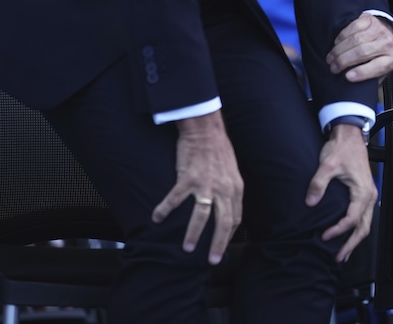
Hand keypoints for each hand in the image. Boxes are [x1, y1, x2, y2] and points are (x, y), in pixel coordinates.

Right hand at [151, 111, 243, 264]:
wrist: (206, 130)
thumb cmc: (218, 150)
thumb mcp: (232, 172)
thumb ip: (231, 190)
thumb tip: (228, 207)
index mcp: (236, 188)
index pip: (235, 218)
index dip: (228, 234)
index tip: (221, 247)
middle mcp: (224, 188)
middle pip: (223, 222)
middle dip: (217, 244)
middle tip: (211, 261)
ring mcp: (206, 184)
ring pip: (201, 215)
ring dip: (193, 234)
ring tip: (187, 248)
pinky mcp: (188, 177)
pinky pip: (175, 198)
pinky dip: (165, 210)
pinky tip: (156, 218)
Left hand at [306, 124, 378, 261]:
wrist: (350, 135)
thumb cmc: (342, 148)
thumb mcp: (328, 165)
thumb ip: (318, 184)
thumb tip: (310, 202)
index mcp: (362, 191)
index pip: (352, 219)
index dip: (338, 230)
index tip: (325, 235)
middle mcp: (369, 195)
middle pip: (363, 227)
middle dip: (351, 244)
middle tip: (338, 257)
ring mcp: (368, 194)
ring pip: (365, 223)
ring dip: (355, 239)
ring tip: (343, 253)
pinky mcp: (364, 193)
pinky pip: (363, 216)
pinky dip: (356, 229)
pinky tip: (347, 235)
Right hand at [326, 13, 392, 81]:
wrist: (385, 35)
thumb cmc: (379, 56)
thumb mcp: (379, 71)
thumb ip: (370, 79)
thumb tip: (355, 86)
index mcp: (392, 60)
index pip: (378, 67)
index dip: (362, 72)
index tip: (347, 77)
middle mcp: (388, 43)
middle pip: (363, 52)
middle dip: (344, 61)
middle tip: (333, 68)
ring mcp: (379, 30)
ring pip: (355, 40)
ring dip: (339, 50)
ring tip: (331, 58)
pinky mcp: (369, 20)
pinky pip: (353, 27)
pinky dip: (342, 36)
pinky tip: (337, 43)